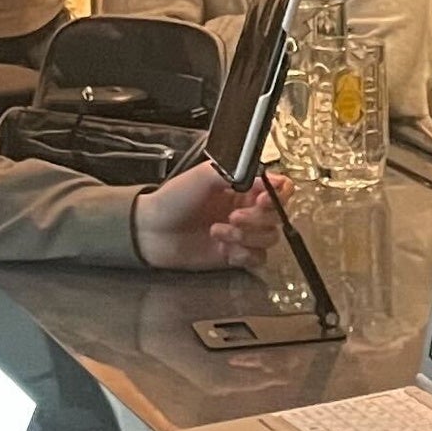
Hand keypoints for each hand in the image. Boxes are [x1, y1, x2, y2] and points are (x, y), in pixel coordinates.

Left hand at [136, 162, 281, 271]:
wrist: (152, 230)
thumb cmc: (173, 199)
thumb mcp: (203, 176)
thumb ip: (236, 172)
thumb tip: (266, 176)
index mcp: (243, 187)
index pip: (279, 189)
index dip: (277, 195)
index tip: (261, 199)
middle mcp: (247, 209)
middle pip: (277, 216)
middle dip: (257, 218)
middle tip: (233, 216)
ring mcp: (242, 233)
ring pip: (269, 238)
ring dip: (247, 236)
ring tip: (218, 231)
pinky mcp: (235, 254)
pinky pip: (257, 258)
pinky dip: (244, 254)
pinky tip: (224, 248)